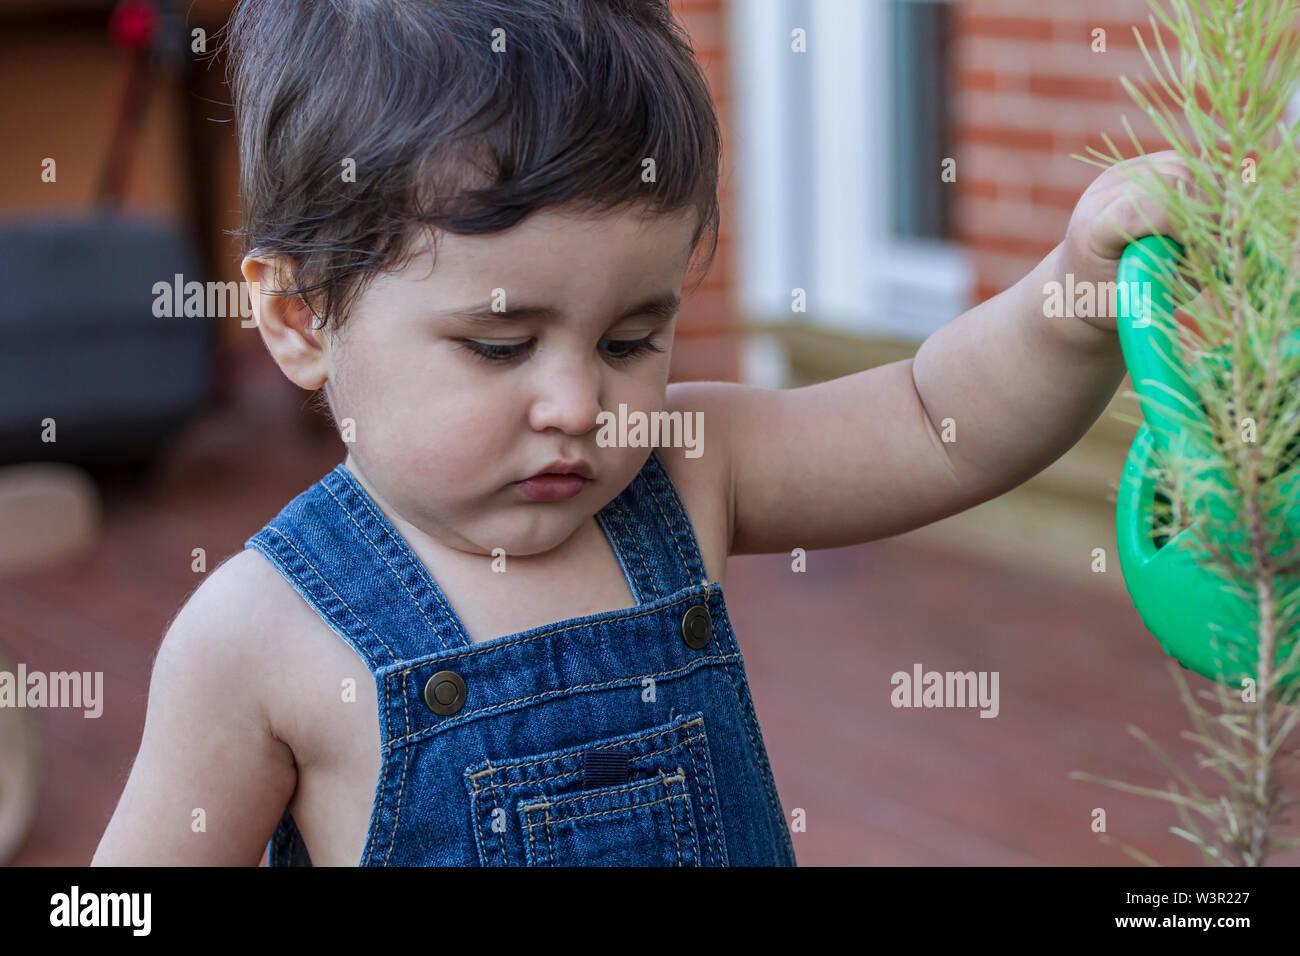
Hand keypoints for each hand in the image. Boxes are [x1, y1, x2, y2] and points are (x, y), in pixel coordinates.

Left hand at [1059, 149, 1197, 331]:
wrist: (1078, 280)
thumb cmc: (1107, 299)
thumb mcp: (1145, 300)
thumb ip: (1177, 275)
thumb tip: (1224, 246)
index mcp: (1093, 229)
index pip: (1148, 207)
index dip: (1187, 224)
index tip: (1205, 251)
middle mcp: (1103, 193)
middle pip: (1174, 180)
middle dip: (1205, 211)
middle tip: (1213, 244)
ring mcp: (1119, 174)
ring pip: (1184, 167)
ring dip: (1207, 199)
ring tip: (1204, 233)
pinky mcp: (1138, 167)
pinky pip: (1185, 166)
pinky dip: (1201, 190)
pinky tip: (1197, 217)